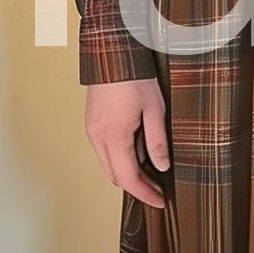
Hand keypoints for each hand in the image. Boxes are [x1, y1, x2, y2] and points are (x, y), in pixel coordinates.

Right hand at [85, 77, 170, 208]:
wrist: (111, 51)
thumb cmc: (133, 75)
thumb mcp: (155, 109)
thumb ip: (157, 141)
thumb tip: (161, 166)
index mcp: (114, 136)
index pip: (128, 178)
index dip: (144, 193)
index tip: (159, 201)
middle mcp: (97, 136)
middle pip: (115, 176)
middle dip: (137, 187)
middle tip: (158, 190)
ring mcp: (92, 130)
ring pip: (108, 165)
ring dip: (127, 174)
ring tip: (150, 174)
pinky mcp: (92, 123)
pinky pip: (104, 151)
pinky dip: (120, 159)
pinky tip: (137, 153)